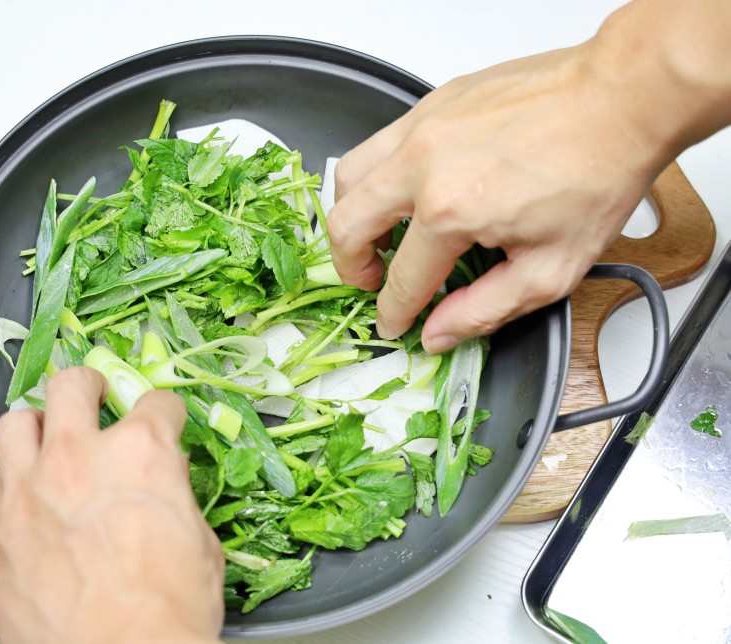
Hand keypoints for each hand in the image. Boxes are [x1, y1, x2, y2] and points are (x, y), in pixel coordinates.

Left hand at [0, 367, 223, 643]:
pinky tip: (22, 491)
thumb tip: (166, 485)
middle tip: (94, 395)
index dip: (163, 412)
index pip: (155, 404)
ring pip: (15, 423)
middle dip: (88, 385)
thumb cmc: (162, 620)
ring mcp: (29, 491)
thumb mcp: (200, 548)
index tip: (160, 419)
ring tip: (47, 435)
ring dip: (36, 424)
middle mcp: (78, 459)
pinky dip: (8, 478)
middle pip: (72, 386)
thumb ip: (175, 499)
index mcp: (140, 455)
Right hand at [328, 43, 665, 351]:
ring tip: (377, 235)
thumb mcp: (550, 269)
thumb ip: (483, 311)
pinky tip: (405, 191)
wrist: (622, 98)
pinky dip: (376, 175)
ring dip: (352, 216)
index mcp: (449, 211)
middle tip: (371, 280)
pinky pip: (378, 143)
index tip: (394, 322)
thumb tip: (437, 334)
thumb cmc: (597, 173)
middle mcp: (421, 163)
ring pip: (348, 176)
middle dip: (351, 267)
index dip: (393, 312)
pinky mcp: (432, 103)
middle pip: (347, 225)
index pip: (401, 280)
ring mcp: (421, 126)